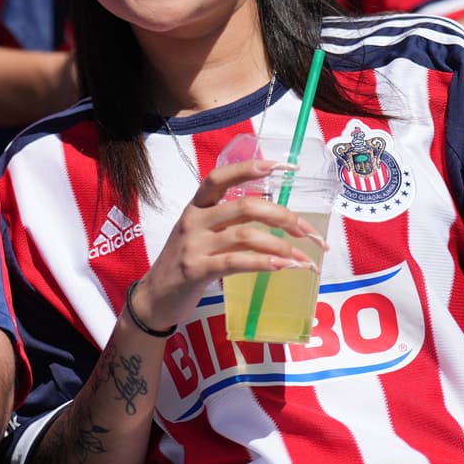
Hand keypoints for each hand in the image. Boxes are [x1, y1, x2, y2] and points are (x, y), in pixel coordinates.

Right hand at [131, 159, 326, 331]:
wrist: (155, 297)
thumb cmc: (184, 262)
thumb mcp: (200, 234)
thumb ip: (228, 224)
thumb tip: (277, 221)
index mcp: (197, 206)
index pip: (222, 176)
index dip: (252, 168)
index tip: (287, 166)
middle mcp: (194, 220)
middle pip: (246, 207)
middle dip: (283, 217)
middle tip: (308, 232)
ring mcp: (194, 245)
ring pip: (246, 235)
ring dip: (281, 246)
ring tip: (303, 259)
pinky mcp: (196, 270)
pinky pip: (236, 261)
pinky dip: (264, 262)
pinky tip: (283, 266)